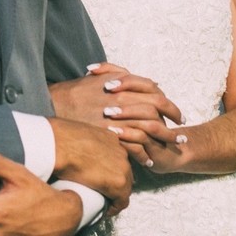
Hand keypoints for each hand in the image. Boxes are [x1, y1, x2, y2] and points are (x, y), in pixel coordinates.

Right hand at [48, 117, 131, 213]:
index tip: (102, 176)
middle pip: (123, 171)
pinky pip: (122, 201)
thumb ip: (81, 138)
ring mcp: (122, 166)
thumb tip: (71, 146)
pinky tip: (107, 211)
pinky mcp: (118, 183)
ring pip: (125, 186)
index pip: (116, 157)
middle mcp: (120, 150)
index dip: (110, 168)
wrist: (59, 144)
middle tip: (103, 190)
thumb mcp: (74, 131)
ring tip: (104, 202)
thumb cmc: (59, 137)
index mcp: (110, 137)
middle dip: (115, 182)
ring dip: (115, 195)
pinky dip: (115, 207)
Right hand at [50, 62, 182, 166]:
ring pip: (150, 127)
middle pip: (157, 108)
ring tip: (172, 145)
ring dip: (164, 137)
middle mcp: (123, 98)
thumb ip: (119, 75)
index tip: (176, 113)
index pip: (155, 92)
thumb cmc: (74, 92)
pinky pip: (134, 145)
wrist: (54, 105)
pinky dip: (143, 154)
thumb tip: (139, 78)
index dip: (169, 103)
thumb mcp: (98, 77)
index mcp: (122, 84)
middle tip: (181, 129)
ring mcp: (118, 117)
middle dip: (173, 118)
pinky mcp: (111, 134)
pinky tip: (148, 160)